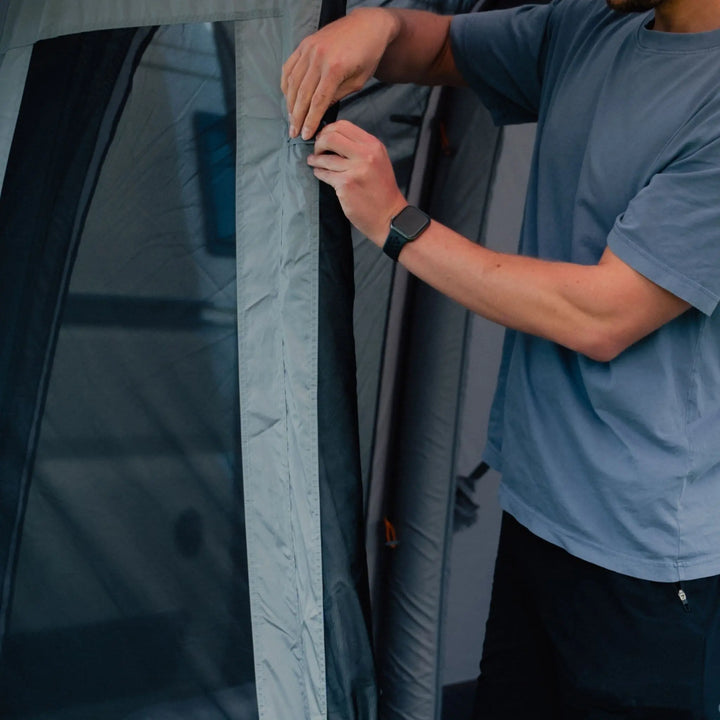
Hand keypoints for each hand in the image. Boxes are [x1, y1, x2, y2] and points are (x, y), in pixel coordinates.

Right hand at [281, 8, 398, 139]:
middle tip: (294, 132)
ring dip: (290, 103)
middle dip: (297, 117)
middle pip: (302, 94)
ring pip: (293, 82)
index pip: (318, 102)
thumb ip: (337, 95)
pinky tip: (288, 97)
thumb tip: (319, 110)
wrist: (367, 26)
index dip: (310, 121)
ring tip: (291, 119)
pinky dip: (286, 84)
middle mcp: (318, 57)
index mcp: (334, 68)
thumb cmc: (368, 55)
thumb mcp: (358, 81)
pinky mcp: (305, 44)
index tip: (305, 135)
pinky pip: (289, 67)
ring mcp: (309, 49)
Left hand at [308, 120, 407, 244]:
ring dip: (315, 159)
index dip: (328, 130)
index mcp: (373, 145)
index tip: (323, 137)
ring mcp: (355, 170)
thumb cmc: (382, 190)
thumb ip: (360, 147)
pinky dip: (319, 173)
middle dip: (319, 142)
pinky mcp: (346, 185)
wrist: (389, 216)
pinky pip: (325, 174)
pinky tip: (319, 173)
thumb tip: (334, 138)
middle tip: (317, 150)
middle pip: (331, 136)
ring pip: (325, 157)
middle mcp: (366, 155)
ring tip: (313, 161)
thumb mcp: (378, 160)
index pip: (343, 125)